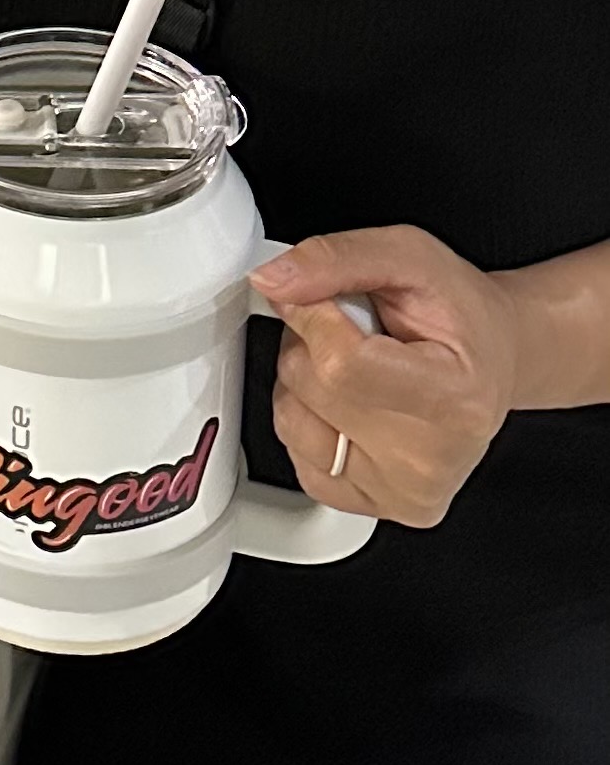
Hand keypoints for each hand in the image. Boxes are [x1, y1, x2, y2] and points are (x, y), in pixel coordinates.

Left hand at [251, 227, 515, 527]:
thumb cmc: (462, 316)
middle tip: (359, 332)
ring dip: (306, 383)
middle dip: (312, 343)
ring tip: (358, 367)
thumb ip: (337, 260)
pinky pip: (299, 458)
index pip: (339, 363)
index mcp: (455, 398)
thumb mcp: (410, 256)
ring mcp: (405, 491)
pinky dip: (312, 422)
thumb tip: (272, 280)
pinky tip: (355, 404)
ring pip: (292, 423)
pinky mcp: (378, 508)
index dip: (314, 316)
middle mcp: (432, 460)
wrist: (493, 360)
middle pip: (312, 389)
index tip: (328, 299)